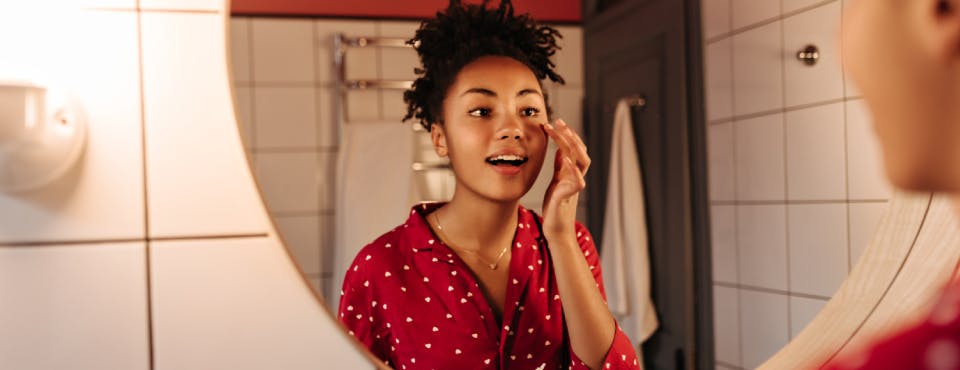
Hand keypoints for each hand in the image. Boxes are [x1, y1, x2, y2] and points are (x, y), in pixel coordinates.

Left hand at [540, 118, 590, 240]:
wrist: (556, 227)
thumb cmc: (555, 205)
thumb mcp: (556, 181)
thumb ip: (560, 167)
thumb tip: (560, 151)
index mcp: (571, 171)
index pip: (573, 148)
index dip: (566, 134)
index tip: (556, 122)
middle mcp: (576, 176)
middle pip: (580, 150)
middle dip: (570, 134)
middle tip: (558, 121)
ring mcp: (575, 185)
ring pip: (582, 161)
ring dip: (573, 146)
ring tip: (563, 133)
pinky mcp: (570, 196)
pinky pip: (577, 181)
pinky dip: (573, 169)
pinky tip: (565, 159)